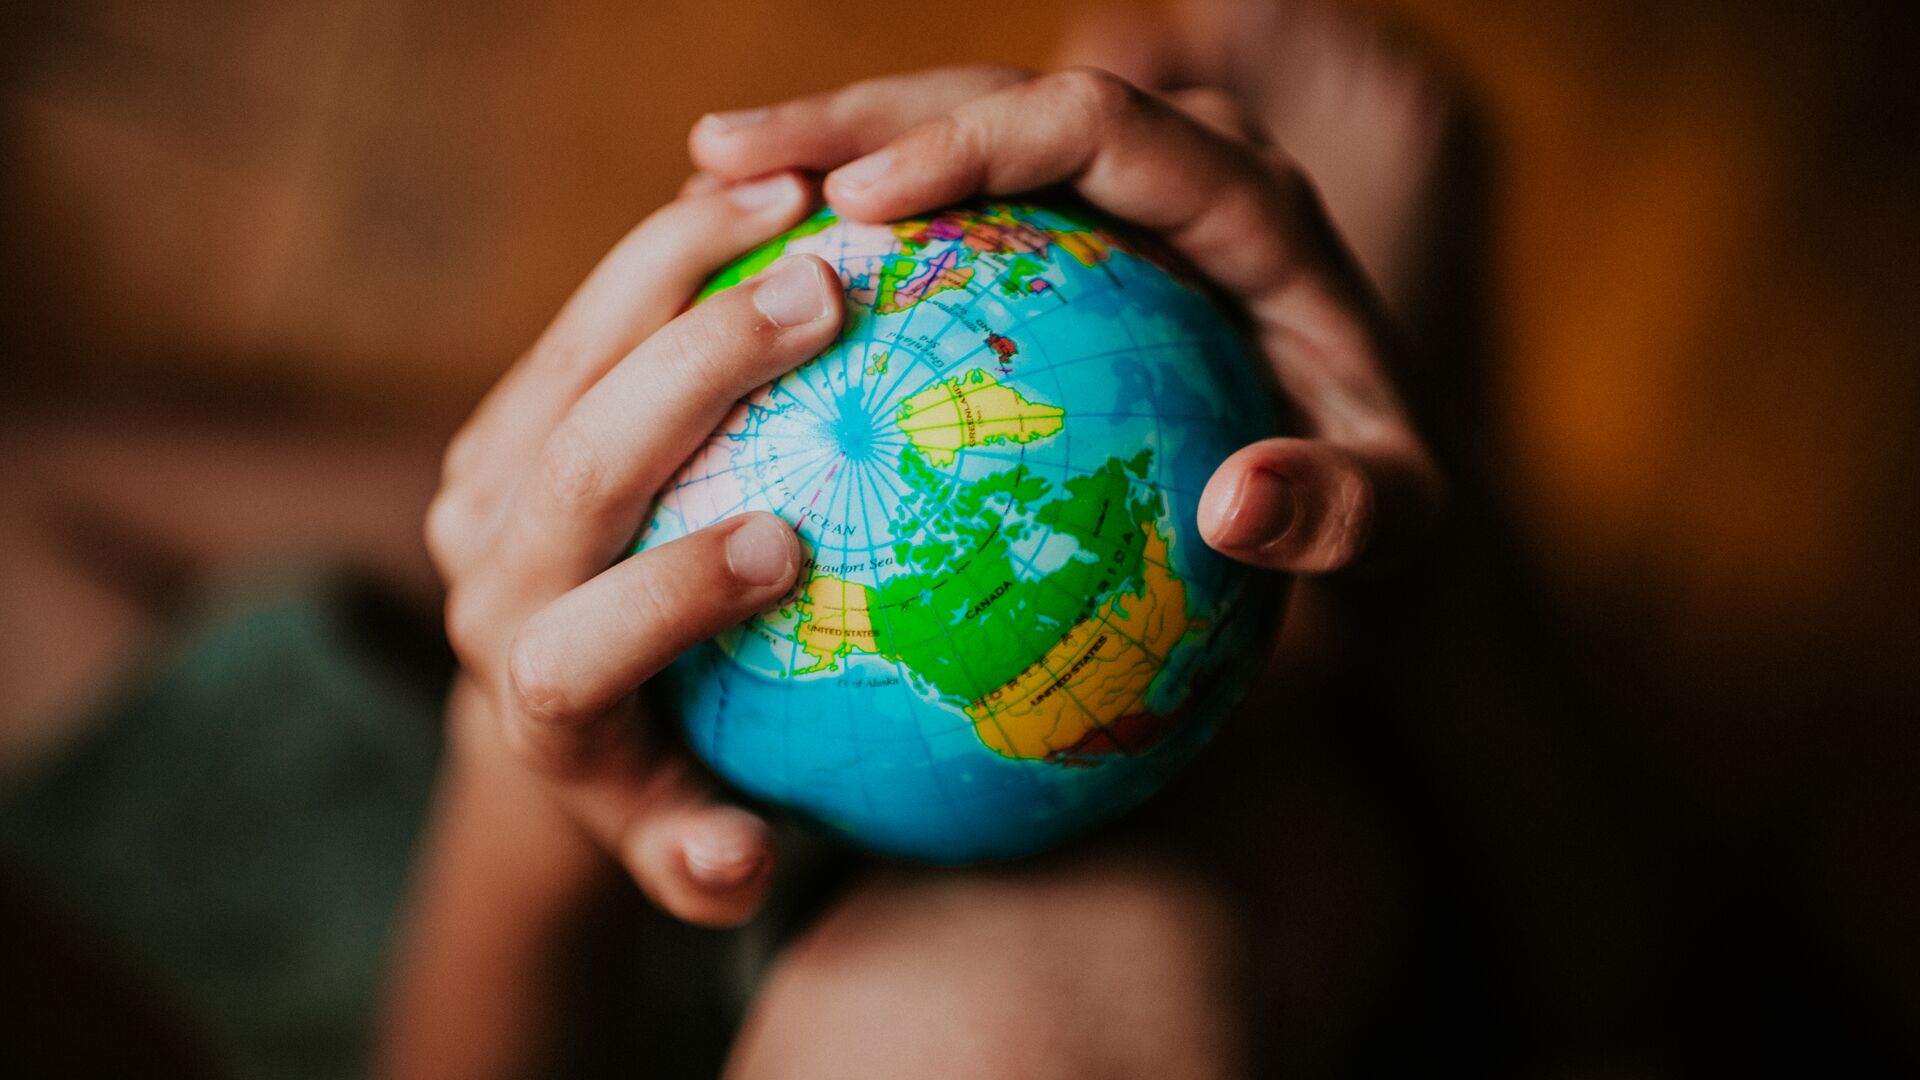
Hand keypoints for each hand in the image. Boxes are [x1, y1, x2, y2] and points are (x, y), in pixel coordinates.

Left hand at [423, 174, 844, 925]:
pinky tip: (757, 193)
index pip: (577, 644)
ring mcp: (482, 488)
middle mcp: (486, 585)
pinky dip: (667, 252)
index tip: (783, 546)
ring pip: (570, 355)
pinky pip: (584, 318)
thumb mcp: (685, 847)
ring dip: (678, 264)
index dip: (664, 597)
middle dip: (696, 370)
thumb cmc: (668, 776)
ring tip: (796, 193)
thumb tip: (738, 859)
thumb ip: (701, 864)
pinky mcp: (501, 422)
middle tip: (825, 292)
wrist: (558, 698)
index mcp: (536, 694)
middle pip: (574, 463)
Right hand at [690, 66, 1440, 572]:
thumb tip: (1238, 505)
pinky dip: (858, 215)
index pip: (1100, 126)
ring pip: (960, 124)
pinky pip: (953, 204)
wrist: (1362, 470)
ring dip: (833, 141)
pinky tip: (755, 256)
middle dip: (859, 114)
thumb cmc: (1370, 504)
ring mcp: (1120, 184)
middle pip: (1002, 95)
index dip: (974, 147)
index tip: (856, 203)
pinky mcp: (1071, 227)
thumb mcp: (1395, 528)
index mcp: (1253, 200)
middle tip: (721, 156)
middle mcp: (1182, 160)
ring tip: (704, 174)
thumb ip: (1343, 514)